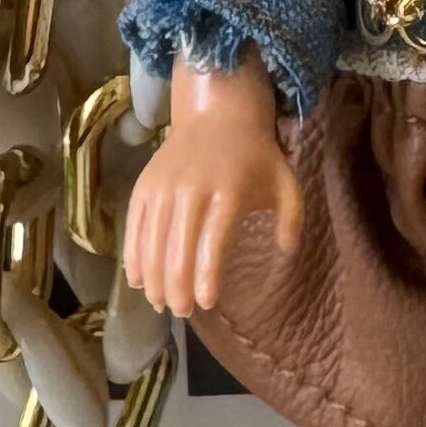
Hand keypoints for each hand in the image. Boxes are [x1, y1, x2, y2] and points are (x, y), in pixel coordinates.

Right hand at [123, 60, 304, 314]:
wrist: (217, 114)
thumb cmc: (255, 156)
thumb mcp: (285, 183)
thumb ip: (292, 219)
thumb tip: (286, 251)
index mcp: (228, 193)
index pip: (212, 243)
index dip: (206, 276)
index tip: (206, 304)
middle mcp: (191, 190)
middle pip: (177, 247)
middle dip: (177, 286)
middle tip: (181, 312)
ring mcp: (164, 187)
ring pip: (152, 240)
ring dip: (153, 277)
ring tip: (159, 303)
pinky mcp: (145, 185)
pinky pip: (134, 226)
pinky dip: (133, 255)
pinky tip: (137, 279)